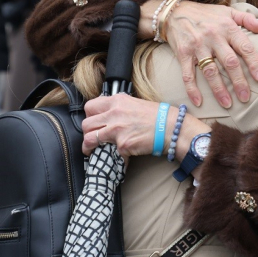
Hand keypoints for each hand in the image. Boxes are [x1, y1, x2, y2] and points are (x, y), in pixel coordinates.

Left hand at [82, 93, 211, 158]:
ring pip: (90, 139)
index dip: (89, 116)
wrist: (171, 127)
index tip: (93, 122)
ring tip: (92, 151)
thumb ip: (119, 107)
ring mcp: (117, 130)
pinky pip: (111, 152)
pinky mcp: (122, 145)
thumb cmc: (158, 116)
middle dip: (87, 133)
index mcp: (117, 101)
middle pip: (86, 124)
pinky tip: (122, 155)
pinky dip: (116, 155)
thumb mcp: (135, 103)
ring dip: (89, 146)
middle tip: (91, 138)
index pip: (90, 107)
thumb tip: (108, 114)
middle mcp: (114, 114)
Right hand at [139, 0, 257, 107]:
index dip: (254, 62)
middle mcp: (213, 37)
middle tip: (246, 97)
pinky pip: (188, 74)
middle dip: (239, 81)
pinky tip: (198, 102)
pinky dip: (192, 89)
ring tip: (227, 104)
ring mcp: (197, 46)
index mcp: (227, 27)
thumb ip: (247, 18)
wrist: (175, 12)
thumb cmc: (206, 14)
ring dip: (219, 89)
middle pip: (229, 62)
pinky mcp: (183, 54)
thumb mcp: (228, 11)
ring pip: (210, 71)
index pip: (244, 46)